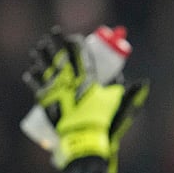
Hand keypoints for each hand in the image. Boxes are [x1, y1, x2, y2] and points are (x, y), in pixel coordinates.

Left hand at [22, 27, 147, 171]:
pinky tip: (31, 72)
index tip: (73, 36)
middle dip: (56, 43)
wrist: (84, 139)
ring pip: (46, 67)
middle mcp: (69, 80)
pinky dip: (33, 78)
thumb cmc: (103, 122)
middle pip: (60, 56)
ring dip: (42, 56)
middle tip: (52, 32)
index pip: (80, 55)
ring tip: (38, 49)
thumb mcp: (120, 105)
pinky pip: (37, 86)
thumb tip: (142, 82)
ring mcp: (55, 90)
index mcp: (87, 79)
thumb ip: (130, 92)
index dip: (76, 44)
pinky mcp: (46, 101)